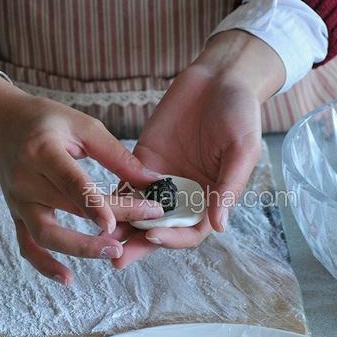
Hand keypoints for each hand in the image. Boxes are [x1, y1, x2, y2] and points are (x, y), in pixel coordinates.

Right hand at [0, 54, 163, 284]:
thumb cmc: (47, 121)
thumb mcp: (83, 126)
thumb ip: (117, 155)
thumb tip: (153, 180)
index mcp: (43, 152)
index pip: (71, 183)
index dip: (94, 205)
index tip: (118, 222)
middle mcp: (26, 180)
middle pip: (69, 209)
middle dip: (108, 222)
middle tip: (141, 229)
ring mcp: (18, 201)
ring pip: (46, 234)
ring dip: (79, 249)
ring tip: (112, 253)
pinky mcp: (16, 215)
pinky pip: (27, 246)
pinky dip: (44, 265)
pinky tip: (68, 279)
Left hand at [107, 30, 285, 267]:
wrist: (220, 77)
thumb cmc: (240, 112)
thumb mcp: (242, 149)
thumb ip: (228, 186)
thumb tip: (219, 226)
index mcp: (211, 196)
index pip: (191, 230)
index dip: (173, 238)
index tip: (153, 236)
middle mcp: (186, 193)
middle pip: (161, 227)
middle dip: (139, 244)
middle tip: (115, 259)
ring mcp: (163, 177)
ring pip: (139, 210)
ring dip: (121, 226)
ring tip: (98, 239)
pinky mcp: (144, 158)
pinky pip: (127, 181)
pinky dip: (113, 195)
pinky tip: (94, 205)